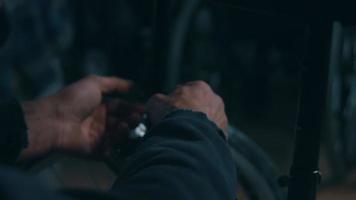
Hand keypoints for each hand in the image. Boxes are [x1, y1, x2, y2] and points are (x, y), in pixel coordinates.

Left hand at [20, 75, 143, 160]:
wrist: (54, 120)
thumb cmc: (74, 100)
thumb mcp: (94, 83)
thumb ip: (114, 83)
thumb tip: (132, 84)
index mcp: (99, 106)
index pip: (120, 107)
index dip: (132, 107)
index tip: (145, 109)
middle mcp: (99, 121)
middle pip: (121, 121)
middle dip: (132, 120)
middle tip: (140, 118)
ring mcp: (96, 137)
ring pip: (117, 135)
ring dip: (125, 129)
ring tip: (127, 124)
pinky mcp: (93, 151)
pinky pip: (109, 149)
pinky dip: (115, 142)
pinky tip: (118, 134)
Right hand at [147, 81, 227, 137]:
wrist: (188, 136)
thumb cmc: (172, 115)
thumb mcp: (156, 102)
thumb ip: (158, 101)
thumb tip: (157, 105)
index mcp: (199, 87)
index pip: (185, 91)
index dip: (175, 101)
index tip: (168, 110)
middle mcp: (214, 99)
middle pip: (198, 105)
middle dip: (188, 113)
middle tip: (176, 123)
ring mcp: (221, 116)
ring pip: (206, 120)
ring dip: (197, 126)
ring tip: (184, 135)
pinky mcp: (224, 133)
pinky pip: (211, 134)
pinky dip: (202, 137)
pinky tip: (192, 142)